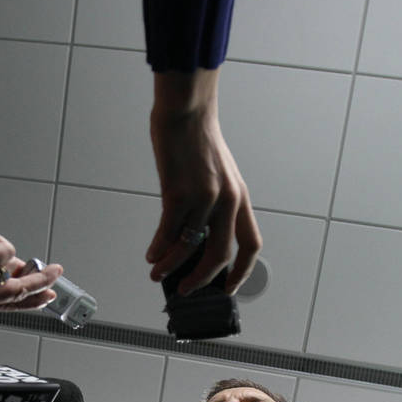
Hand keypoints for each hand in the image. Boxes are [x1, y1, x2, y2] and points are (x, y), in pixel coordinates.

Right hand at [146, 70, 261, 295]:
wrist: (186, 111)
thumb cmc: (197, 140)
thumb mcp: (217, 175)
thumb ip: (212, 204)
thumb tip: (193, 237)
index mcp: (239, 197)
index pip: (250, 244)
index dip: (242, 272)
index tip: (228, 288)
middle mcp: (227, 201)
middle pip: (220, 255)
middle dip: (202, 279)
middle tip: (186, 289)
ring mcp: (204, 198)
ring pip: (190, 247)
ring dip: (172, 266)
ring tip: (157, 274)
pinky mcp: (179, 192)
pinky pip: (168, 231)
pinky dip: (159, 248)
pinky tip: (151, 255)